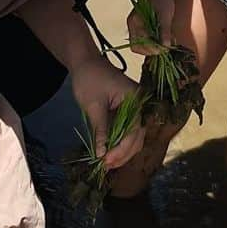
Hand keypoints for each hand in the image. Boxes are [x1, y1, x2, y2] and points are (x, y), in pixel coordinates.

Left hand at [70, 55, 144, 170]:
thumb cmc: (89, 78)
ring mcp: (135, 109)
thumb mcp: (93, 105)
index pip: (134, 131)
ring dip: (121, 151)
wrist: (86, 61)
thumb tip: (101, 154)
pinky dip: (118, 143)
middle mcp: (140, 106)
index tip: (106, 161)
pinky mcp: (127, 112)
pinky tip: (108, 153)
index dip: (121, 149)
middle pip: (137, 137)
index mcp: (137, 100)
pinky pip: (126, 132)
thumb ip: (100, 130)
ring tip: (106, 163)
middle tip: (105, 166)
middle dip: (123, 154)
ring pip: (134, 137)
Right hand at [126, 0, 173, 57]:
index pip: (138, 45)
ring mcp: (136, 27)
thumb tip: (166, 45)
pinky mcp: (141, 27)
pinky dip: (153, 42)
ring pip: (141, 45)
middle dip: (151, 51)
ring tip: (164, 44)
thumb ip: (164, 31)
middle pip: (137, 47)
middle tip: (164, 49)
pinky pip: (144, 40)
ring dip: (153, 48)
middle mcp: (133, 26)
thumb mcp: (165, 15)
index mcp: (135, 23)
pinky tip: (162, 39)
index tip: (163, 49)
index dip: (151, 50)